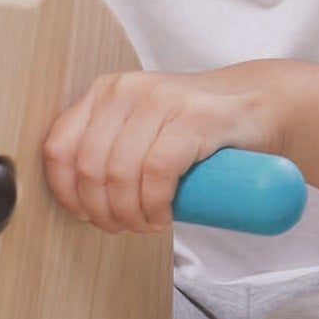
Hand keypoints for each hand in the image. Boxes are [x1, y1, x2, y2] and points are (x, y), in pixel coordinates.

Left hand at [43, 66, 283, 234]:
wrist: (258, 106)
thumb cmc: (195, 130)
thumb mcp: (140, 131)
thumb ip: (108, 151)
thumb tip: (79, 201)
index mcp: (104, 93)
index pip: (60, 148)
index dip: (67, 193)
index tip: (86, 217)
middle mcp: (125, 90)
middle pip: (90, 168)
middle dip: (103, 212)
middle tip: (124, 228)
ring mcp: (160, 99)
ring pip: (120, 174)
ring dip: (129, 214)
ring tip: (146, 225)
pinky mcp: (193, 116)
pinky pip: (156, 172)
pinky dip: (154, 204)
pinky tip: (162, 215)